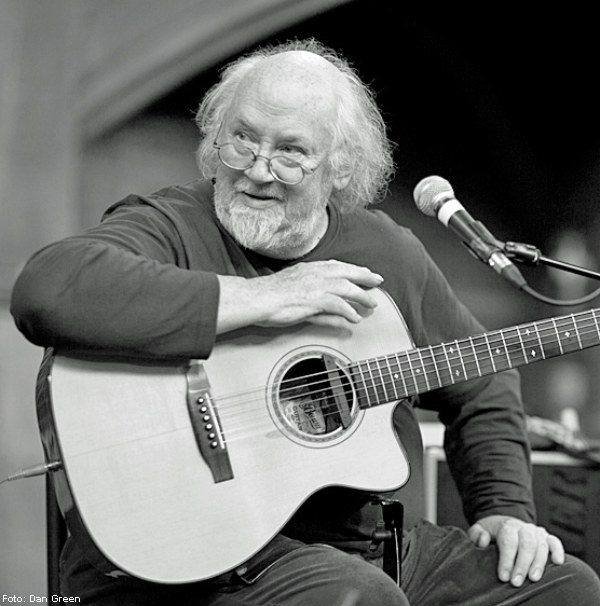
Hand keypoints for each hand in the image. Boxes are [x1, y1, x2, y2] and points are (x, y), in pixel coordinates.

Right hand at [216, 260, 383, 332]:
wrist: (256, 298)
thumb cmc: (268, 296)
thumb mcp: (293, 290)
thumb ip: (310, 295)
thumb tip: (323, 305)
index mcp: (309, 268)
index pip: (337, 266)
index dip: (353, 269)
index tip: (364, 271)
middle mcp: (315, 273)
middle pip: (347, 272)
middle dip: (365, 276)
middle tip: (378, 281)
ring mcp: (316, 286)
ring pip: (347, 288)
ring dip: (362, 296)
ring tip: (371, 304)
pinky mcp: (314, 299)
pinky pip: (338, 305)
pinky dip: (348, 312)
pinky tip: (355, 318)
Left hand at [468, 515, 564, 586]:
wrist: (505, 524)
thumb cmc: (491, 533)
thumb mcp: (479, 530)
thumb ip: (476, 534)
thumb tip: (483, 541)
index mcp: (507, 526)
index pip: (508, 541)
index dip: (507, 560)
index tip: (503, 577)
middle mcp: (524, 527)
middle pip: (526, 544)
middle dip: (522, 565)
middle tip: (516, 582)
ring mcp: (537, 532)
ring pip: (541, 545)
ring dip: (538, 563)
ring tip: (533, 579)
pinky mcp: (547, 538)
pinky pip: (555, 542)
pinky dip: (558, 551)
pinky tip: (558, 562)